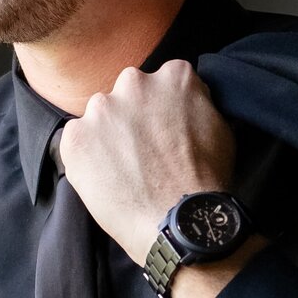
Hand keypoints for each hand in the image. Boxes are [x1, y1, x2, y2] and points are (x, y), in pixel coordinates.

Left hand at [58, 57, 235, 264]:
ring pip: (100, 116)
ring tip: (124, 169)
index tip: (164, 129)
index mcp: (172, 76)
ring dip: (108, 135)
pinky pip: (76, 140)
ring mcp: (101, 109)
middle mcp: (134, 83)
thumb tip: (188, 103)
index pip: (164, 81)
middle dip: (133, 116)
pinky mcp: (76, 137)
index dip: (164, 108)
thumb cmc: (204, 181)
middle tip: (143, 151)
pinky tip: (107, 178)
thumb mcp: (221, 128)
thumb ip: (198, 103)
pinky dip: (87, 156)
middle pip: (128, 93)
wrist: (178, 221)